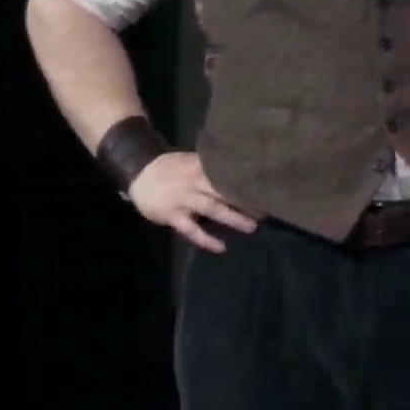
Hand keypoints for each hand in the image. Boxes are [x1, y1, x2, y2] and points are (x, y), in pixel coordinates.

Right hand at [128, 152, 258, 252]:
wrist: (139, 171)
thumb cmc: (172, 168)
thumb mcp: (193, 161)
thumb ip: (213, 167)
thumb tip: (244, 172)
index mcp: (202, 166)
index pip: (230, 173)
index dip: (249, 180)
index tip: (270, 186)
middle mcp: (195, 181)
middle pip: (225, 191)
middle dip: (247, 200)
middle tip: (269, 209)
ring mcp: (183, 199)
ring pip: (212, 209)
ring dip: (233, 218)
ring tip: (252, 227)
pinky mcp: (172, 215)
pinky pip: (191, 229)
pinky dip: (206, 239)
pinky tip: (221, 247)